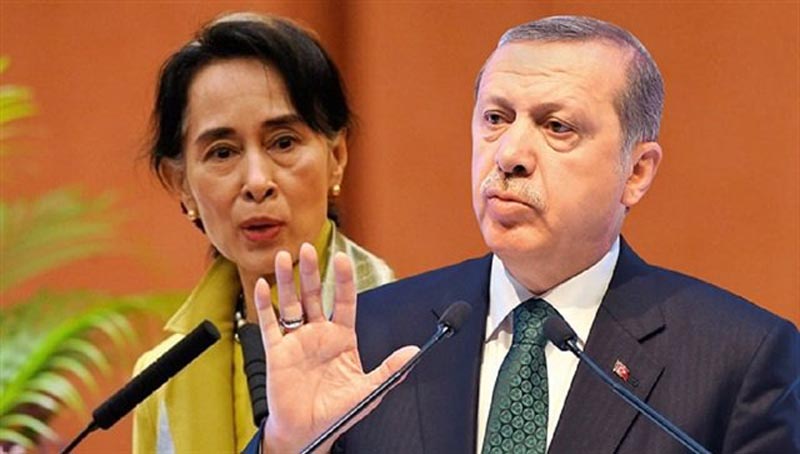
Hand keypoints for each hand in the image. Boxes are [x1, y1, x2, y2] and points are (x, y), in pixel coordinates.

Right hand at [256, 243, 417, 452]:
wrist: (309, 431)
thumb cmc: (338, 412)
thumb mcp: (369, 390)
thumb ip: (390, 370)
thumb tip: (414, 353)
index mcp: (342, 338)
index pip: (344, 301)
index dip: (343, 280)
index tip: (341, 259)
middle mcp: (319, 334)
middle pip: (314, 296)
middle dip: (312, 272)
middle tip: (307, 248)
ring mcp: (296, 341)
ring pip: (290, 304)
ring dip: (286, 281)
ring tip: (282, 257)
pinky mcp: (277, 352)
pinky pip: (269, 325)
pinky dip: (264, 305)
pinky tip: (262, 286)